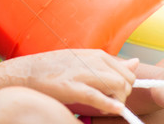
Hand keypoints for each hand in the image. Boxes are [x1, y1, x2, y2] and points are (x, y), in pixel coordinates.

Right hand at [5, 49, 137, 114]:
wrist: (28, 71)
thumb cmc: (55, 68)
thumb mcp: (84, 59)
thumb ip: (110, 64)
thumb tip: (136, 63)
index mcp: (97, 54)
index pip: (127, 72)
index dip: (125, 87)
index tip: (114, 94)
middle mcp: (92, 60)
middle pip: (126, 80)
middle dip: (123, 95)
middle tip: (110, 102)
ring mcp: (82, 73)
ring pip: (117, 86)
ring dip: (117, 101)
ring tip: (105, 106)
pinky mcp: (72, 86)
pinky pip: (98, 96)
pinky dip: (109, 104)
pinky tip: (114, 109)